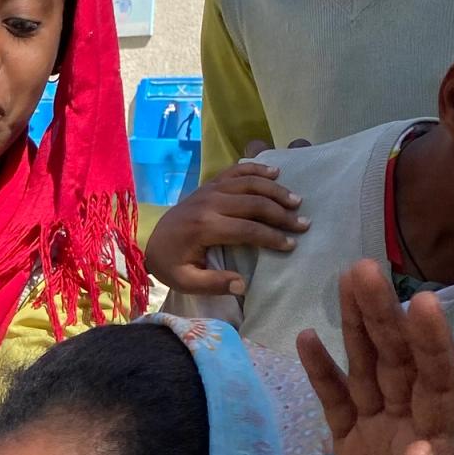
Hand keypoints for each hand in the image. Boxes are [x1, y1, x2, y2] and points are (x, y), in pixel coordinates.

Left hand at [144, 159, 308, 296]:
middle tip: (304, 223)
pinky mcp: (209, 185)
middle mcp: (209, 203)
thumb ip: (213, 284)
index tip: (291, 245)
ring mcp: (209, 190)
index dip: (272, 237)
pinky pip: (236, 171)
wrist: (149, 242)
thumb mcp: (185, 282)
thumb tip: (242, 285)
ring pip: (249, 183)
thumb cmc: (170, 264)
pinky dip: (257, 169)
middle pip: (254, 203)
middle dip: (282, 214)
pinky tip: (275, 172)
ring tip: (296, 200)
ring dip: (275, 190)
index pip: (247, 229)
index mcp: (204, 227)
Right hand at [300, 261, 453, 454]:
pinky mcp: (353, 448)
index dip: (430, 341)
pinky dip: (323, 373)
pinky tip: (309, 339)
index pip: (437, 376)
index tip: (419, 303)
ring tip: (345, 283)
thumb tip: (416, 454)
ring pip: (368, 368)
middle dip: (382, 314)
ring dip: (357, 327)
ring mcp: (380, 430)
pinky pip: (336, 403)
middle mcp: (411, 419)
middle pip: (398, 358)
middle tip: (364, 270)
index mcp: (440, 435)